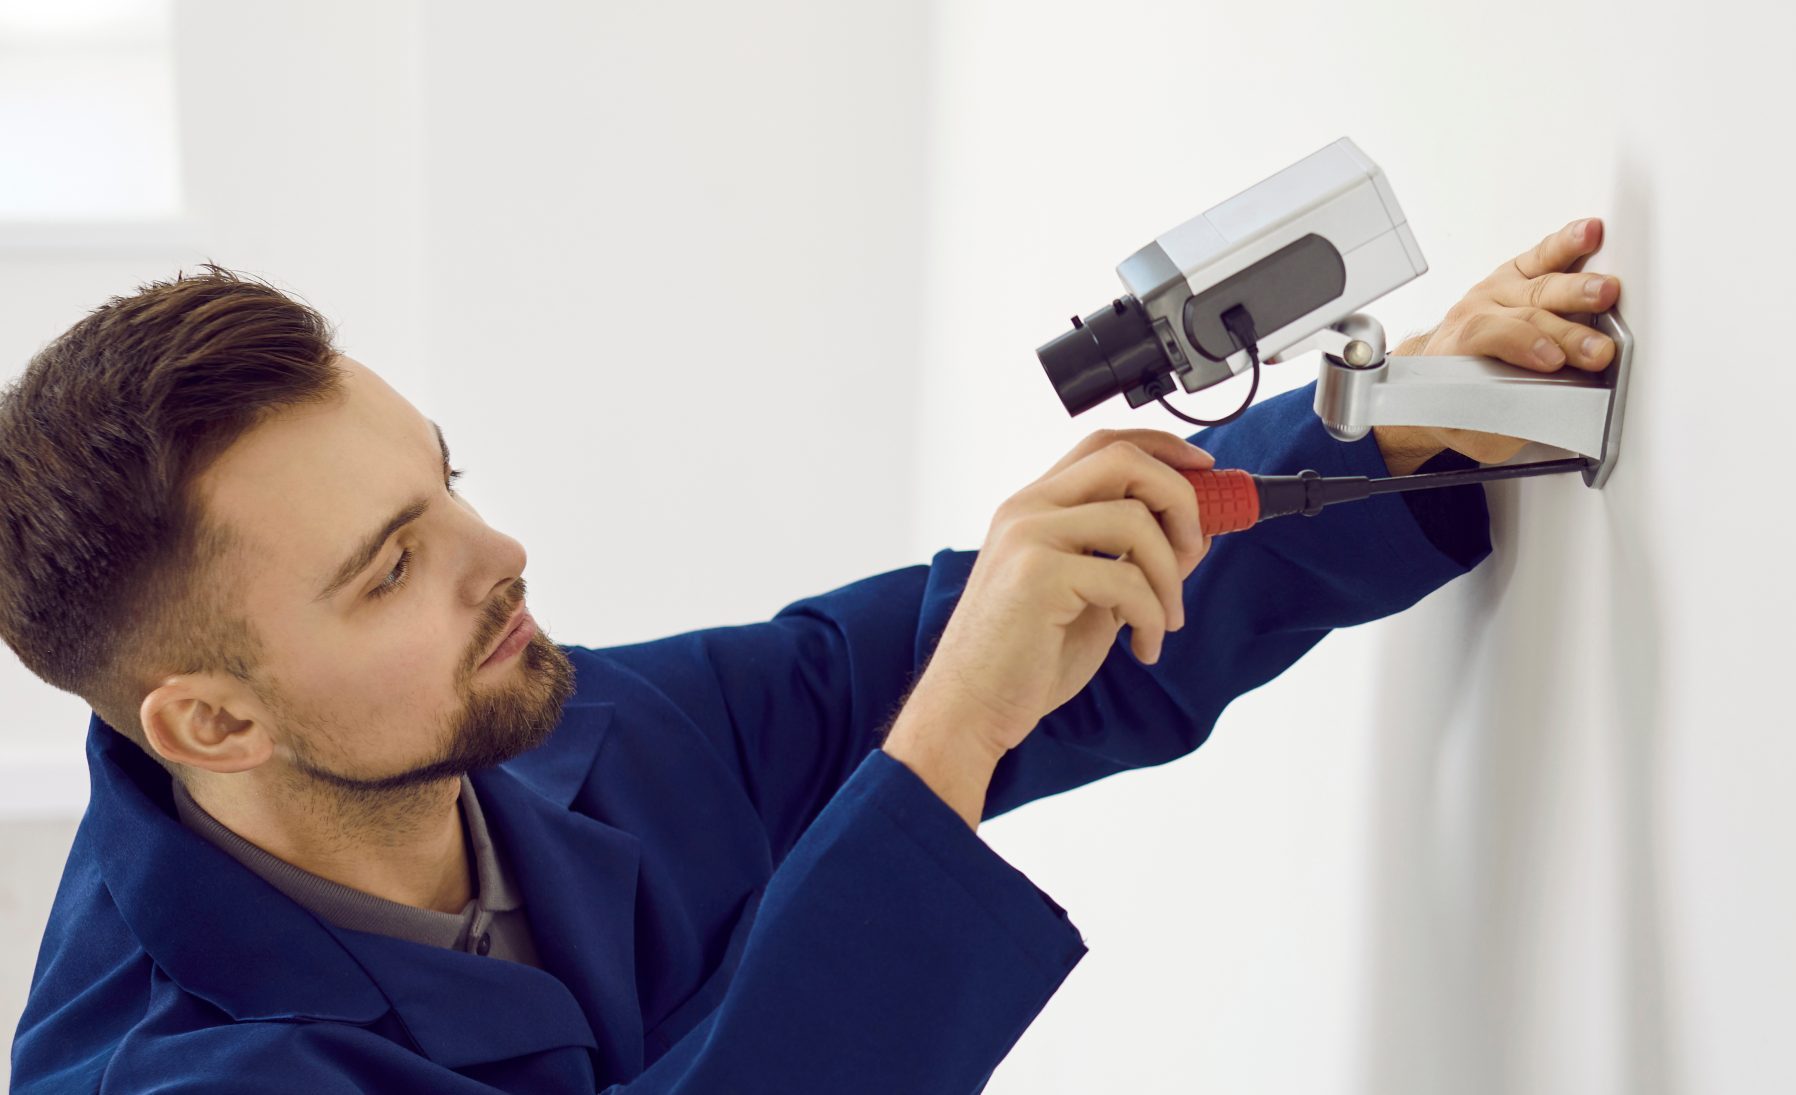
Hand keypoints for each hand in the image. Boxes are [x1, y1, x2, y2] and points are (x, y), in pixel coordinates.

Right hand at [909, 429, 1213, 758]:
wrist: (970, 709)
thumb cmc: (1025, 660)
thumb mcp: (1091, 598)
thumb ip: (1131, 561)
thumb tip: (1195, 534)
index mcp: (1035, 507)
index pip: (1104, 445)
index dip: (1162, 448)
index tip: (1203, 470)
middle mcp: (1027, 509)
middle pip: (1124, 460)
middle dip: (1179, 497)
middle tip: (1194, 548)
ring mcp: (1028, 537)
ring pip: (1135, 520)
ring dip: (1171, 576)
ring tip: (1166, 621)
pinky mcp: (1037, 575)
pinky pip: (1127, 579)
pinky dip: (1152, 617)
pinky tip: (1143, 647)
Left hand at [1374, 216, 1622, 471]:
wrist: (1432, 377)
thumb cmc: (1456, 399)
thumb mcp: (1471, 427)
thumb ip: (1501, 424)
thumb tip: (1539, 424)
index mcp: (1458, 347)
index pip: (1490, 336)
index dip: (1523, 345)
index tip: (1552, 361)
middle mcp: (1476, 312)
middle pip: (1526, 314)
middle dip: (1565, 334)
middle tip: (1596, 351)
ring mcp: (1497, 291)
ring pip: (1540, 287)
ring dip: (1577, 290)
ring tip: (1606, 292)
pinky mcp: (1516, 276)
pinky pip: (1543, 256)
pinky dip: (1567, 244)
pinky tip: (1588, 234)